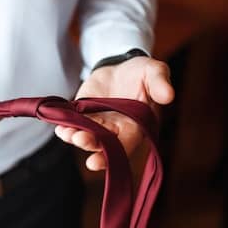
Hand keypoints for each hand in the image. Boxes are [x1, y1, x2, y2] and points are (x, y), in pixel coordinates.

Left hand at [55, 56, 174, 170]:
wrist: (121, 65)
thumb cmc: (142, 73)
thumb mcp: (154, 72)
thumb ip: (160, 84)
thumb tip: (169, 95)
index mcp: (136, 127)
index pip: (124, 147)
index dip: (110, 156)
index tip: (95, 162)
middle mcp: (115, 130)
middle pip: (101, 145)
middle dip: (89, 144)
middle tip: (80, 139)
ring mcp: (97, 124)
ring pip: (84, 136)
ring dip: (74, 137)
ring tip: (66, 133)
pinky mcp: (82, 113)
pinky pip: (72, 123)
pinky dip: (64, 126)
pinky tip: (58, 125)